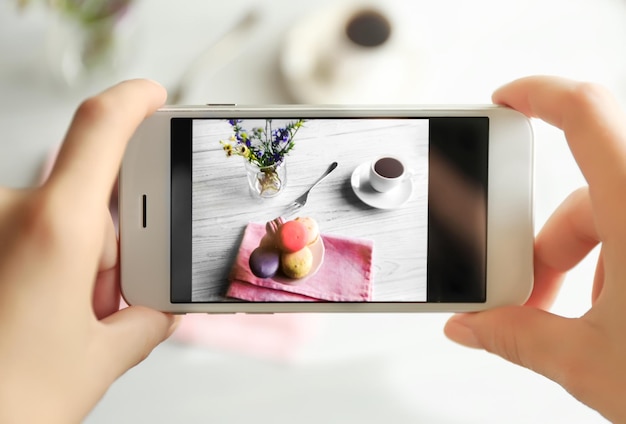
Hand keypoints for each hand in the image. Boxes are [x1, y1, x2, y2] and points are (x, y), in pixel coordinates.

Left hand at [0, 80, 177, 422]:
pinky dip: (40, 266)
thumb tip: (159, 310)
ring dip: (72, 263)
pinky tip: (38, 315)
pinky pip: (22, 235)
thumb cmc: (3, 400)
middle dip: (109, 245)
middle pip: (86, 197)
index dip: (133, 101)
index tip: (154, 98)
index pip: (100, 127)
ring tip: (62, 322)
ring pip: (53, 222)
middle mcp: (8, 213)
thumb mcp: (98, 361)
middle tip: (107, 299)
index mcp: (54, 229)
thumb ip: (145, 323)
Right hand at [445, 76, 625, 422]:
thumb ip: (517, 338)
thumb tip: (472, 327)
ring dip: (585, 263)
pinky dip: (617, 265)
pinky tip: (614, 319)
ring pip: (616, 218)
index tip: (506, 100)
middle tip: (529, 295)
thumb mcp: (591, 363)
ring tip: (579, 321)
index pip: (586, 115)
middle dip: (545, 245)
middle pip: (586, 194)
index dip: (538, 94)